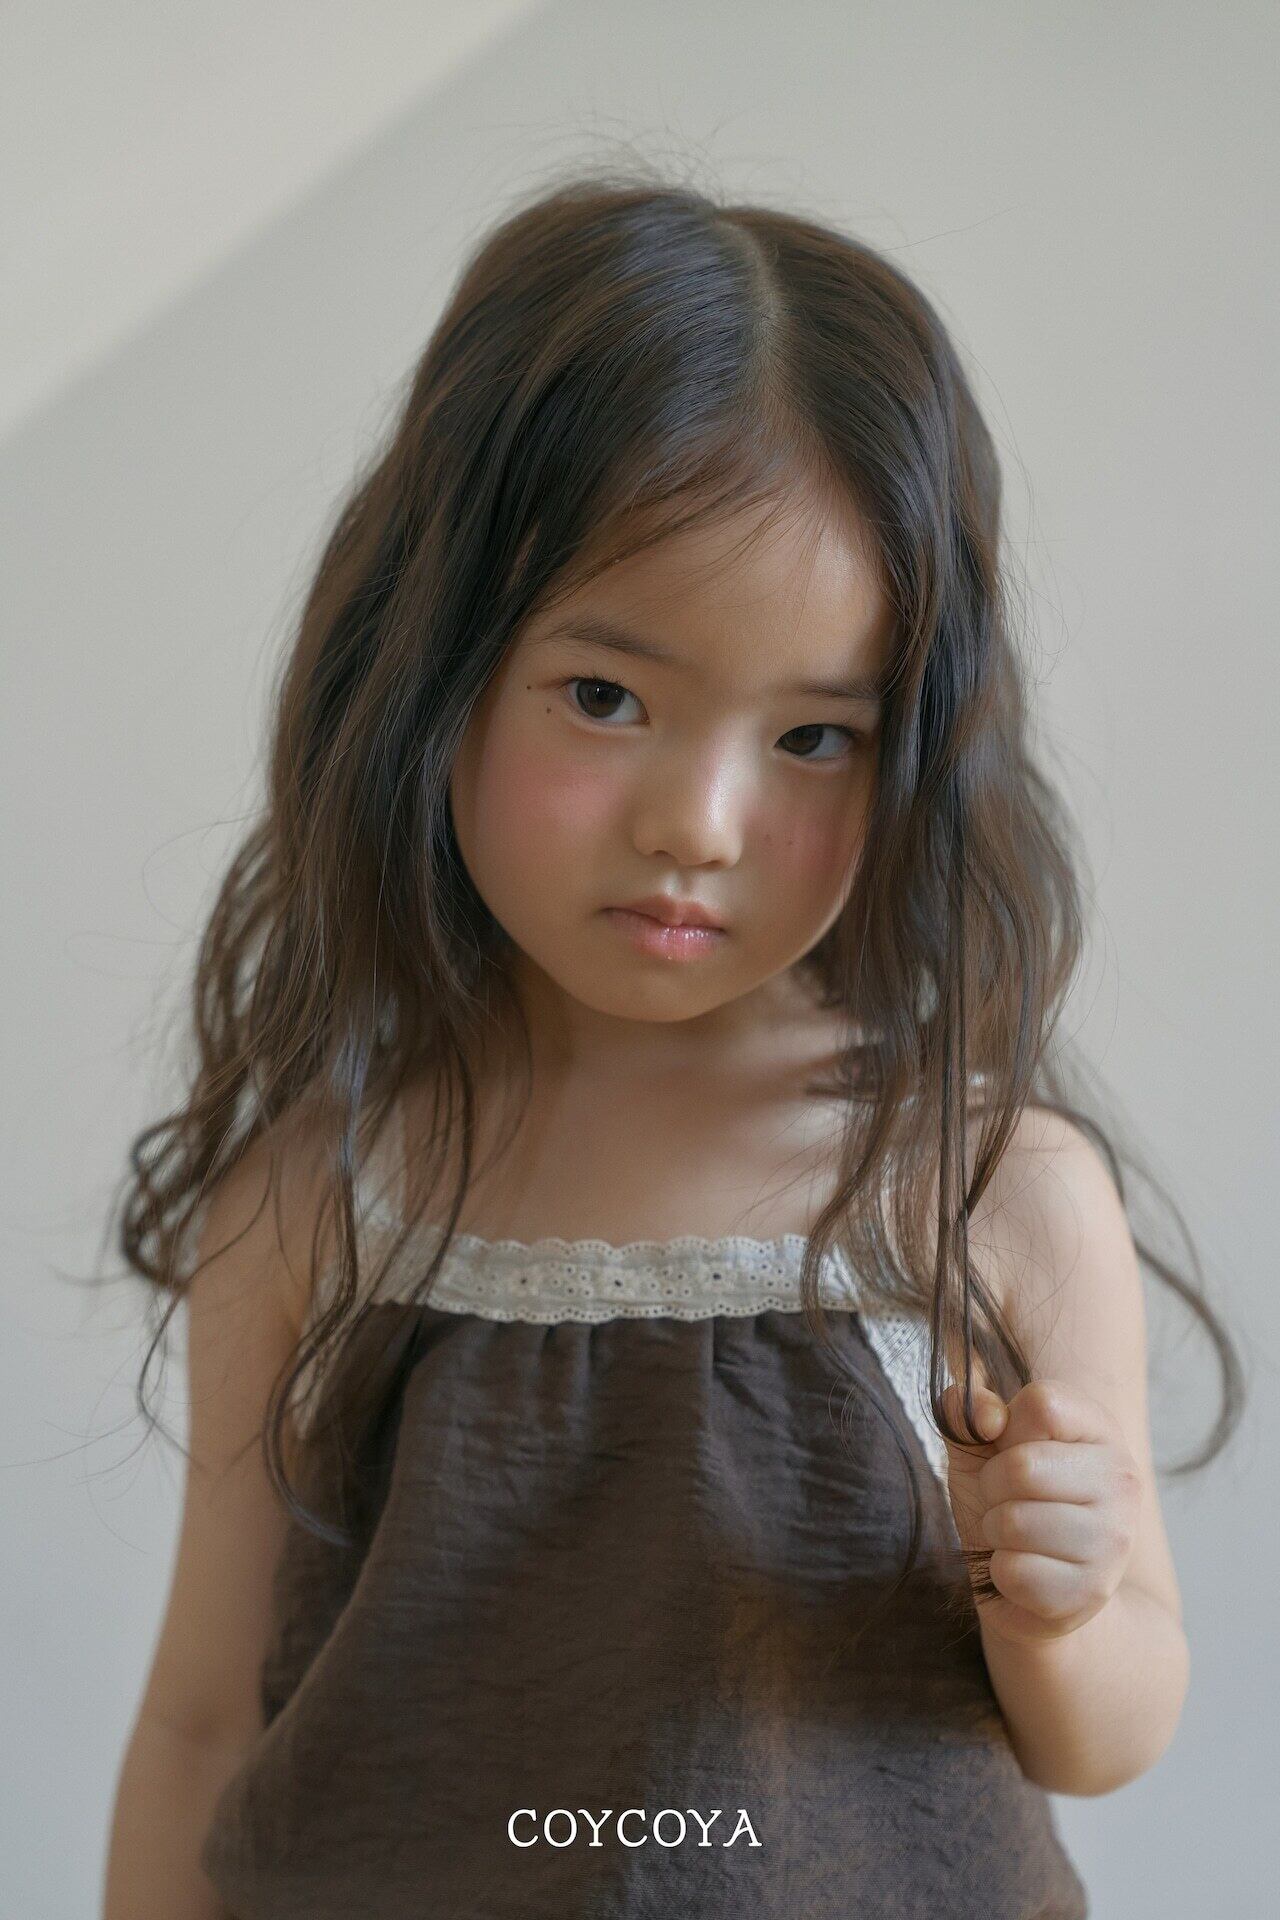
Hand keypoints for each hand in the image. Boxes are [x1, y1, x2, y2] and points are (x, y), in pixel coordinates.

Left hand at [939, 1377, 1143, 1646]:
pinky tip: (1025, 1569)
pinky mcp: (1093, 1591)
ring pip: (1014, 1523)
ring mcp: (1113, 1539)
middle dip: (991, 1487)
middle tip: (1007, 1500)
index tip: (1010, 1448)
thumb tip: (985, 1417)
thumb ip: (968, 1412)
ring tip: (1016, 1535)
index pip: (1042, 1404)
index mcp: (1099, 1429)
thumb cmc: (1008, 1501)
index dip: (1005, 1428)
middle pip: (1021, 1467)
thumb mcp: (979, 1446)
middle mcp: (1121, 1479)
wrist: (1036, 1586)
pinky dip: (1001, 1572)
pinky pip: (1014, 1573)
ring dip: (996, 1531)